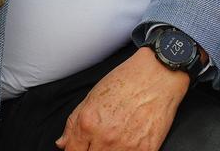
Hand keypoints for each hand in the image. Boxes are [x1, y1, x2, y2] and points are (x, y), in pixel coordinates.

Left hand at [56, 47, 189, 150]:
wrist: (157, 75)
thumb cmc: (126, 80)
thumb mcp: (92, 96)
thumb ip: (74, 123)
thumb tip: (63, 143)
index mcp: (88, 123)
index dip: (74, 150)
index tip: (79, 147)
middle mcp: (105, 138)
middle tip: (97, 142)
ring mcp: (126, 147)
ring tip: (114, 139)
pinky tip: (127, 142)